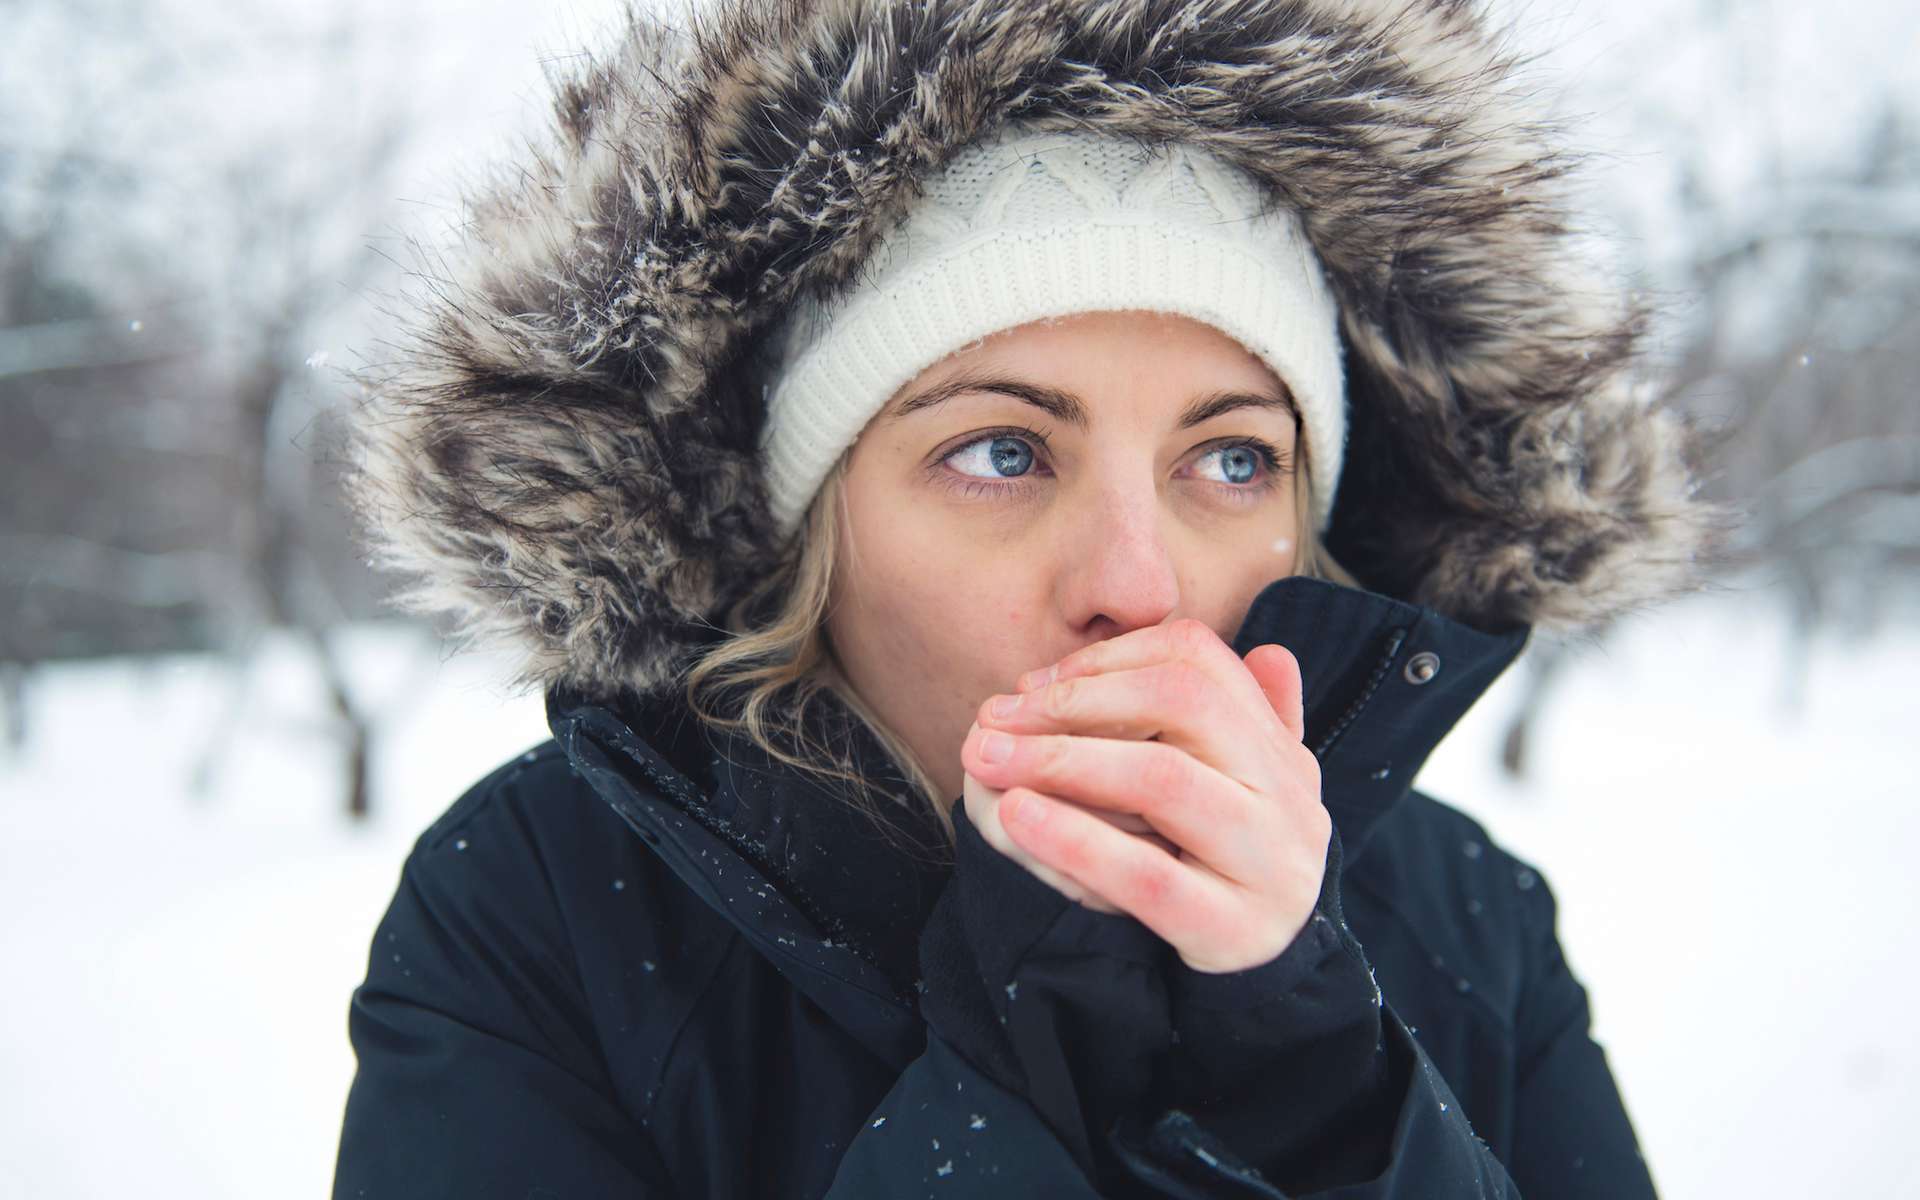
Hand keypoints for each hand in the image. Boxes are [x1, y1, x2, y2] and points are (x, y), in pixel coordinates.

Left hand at [959, 619, 1328, 973]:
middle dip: (1076, 702)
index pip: (1198, 660)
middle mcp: (1288, 796)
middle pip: (1183, 704)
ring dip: (1064, 759)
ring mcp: (1268, 864)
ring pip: (1164, 781)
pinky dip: (1075, 840)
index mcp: (1279, 750)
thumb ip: (1240, 722)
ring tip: (989, 758)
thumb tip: (1265, 648)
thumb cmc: (1227, 866)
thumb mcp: (1243, 788)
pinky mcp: (1230, 929)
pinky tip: (1015, 816)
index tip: (1035, 684)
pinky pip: (1148, 876)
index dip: (1110, 658)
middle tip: (996, 717)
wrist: (1262, 979)